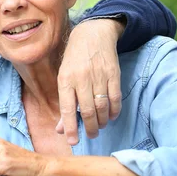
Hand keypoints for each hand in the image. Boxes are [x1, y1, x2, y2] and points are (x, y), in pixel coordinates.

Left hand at [57, 18, 123, 143]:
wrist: (92, 34)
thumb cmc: (74, 59)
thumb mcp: (64, 77)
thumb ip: (64, 103)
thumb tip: (61, 129)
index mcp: (65, 80)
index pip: (66, 108)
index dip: (69, 127)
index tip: (72, 141)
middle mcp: (81, 79)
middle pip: (87, 111)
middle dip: (90, 128)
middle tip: (91, 135)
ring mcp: (98, 76)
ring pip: (102, 106)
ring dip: (102, 121)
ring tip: (100, 126)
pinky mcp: (113, 73)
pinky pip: (115, 97)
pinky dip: (114, 110)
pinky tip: (111, 116)